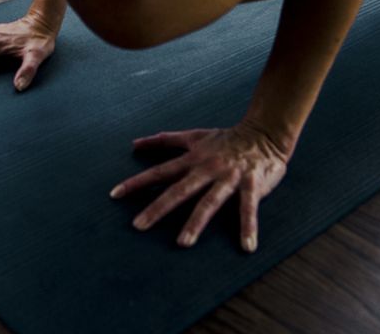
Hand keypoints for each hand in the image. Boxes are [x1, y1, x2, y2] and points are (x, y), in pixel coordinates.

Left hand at [109, 121, 289, 252]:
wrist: (265, 133)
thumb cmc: (226, 139)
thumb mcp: (194, 136)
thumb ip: (165, 140)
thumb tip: (135, 143)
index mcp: (193, 159)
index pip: (159, 172)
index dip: (136, 182)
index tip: (114, 195)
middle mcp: (207, 168)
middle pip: (178, 190)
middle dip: (158, 208)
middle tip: (138, 226)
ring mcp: (229, 177)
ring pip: (209, 202)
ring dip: (196, 222)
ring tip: (182, 243)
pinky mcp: (252, 185)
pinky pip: (248, 208)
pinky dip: (249, 227)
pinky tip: (247, 247)